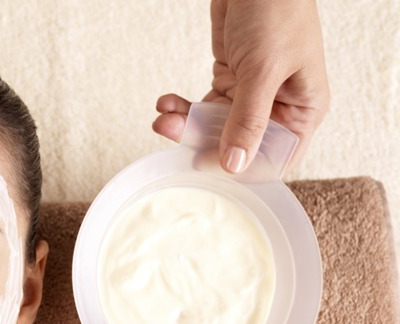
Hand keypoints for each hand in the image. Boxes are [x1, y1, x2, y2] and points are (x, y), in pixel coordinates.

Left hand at [153, 0, 329, 173]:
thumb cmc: (278, 10)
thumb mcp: (264, 70)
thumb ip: (248, 120)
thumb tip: (234, 164)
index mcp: (303, 111)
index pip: (274, 159)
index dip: (241, 167)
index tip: (206, 164)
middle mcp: (279, 108)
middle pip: (236, 145)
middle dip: (200, 141)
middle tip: (169, 134)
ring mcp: (252, 95)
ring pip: (213, 127)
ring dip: (184, 124)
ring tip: (162, 117)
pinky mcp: (230, 80)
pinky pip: (202, 106)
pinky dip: (182, 107)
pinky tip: (166, 103)